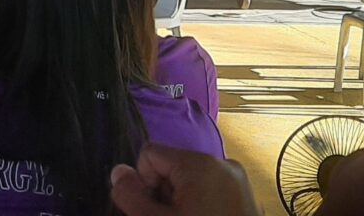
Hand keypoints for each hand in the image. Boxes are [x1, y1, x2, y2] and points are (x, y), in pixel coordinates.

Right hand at [110, 144, 259, 215]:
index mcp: (199, 163)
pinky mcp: (245, 197)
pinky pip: (209, 190)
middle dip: (163, 194)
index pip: (150, 154)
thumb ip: (131, 196)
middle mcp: (221, 164)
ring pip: (189, 181)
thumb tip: (119, 171)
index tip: (157, 211)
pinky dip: (199, 207)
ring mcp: (237, 180)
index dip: (144, 183)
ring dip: (180, 203)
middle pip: (171, 167)